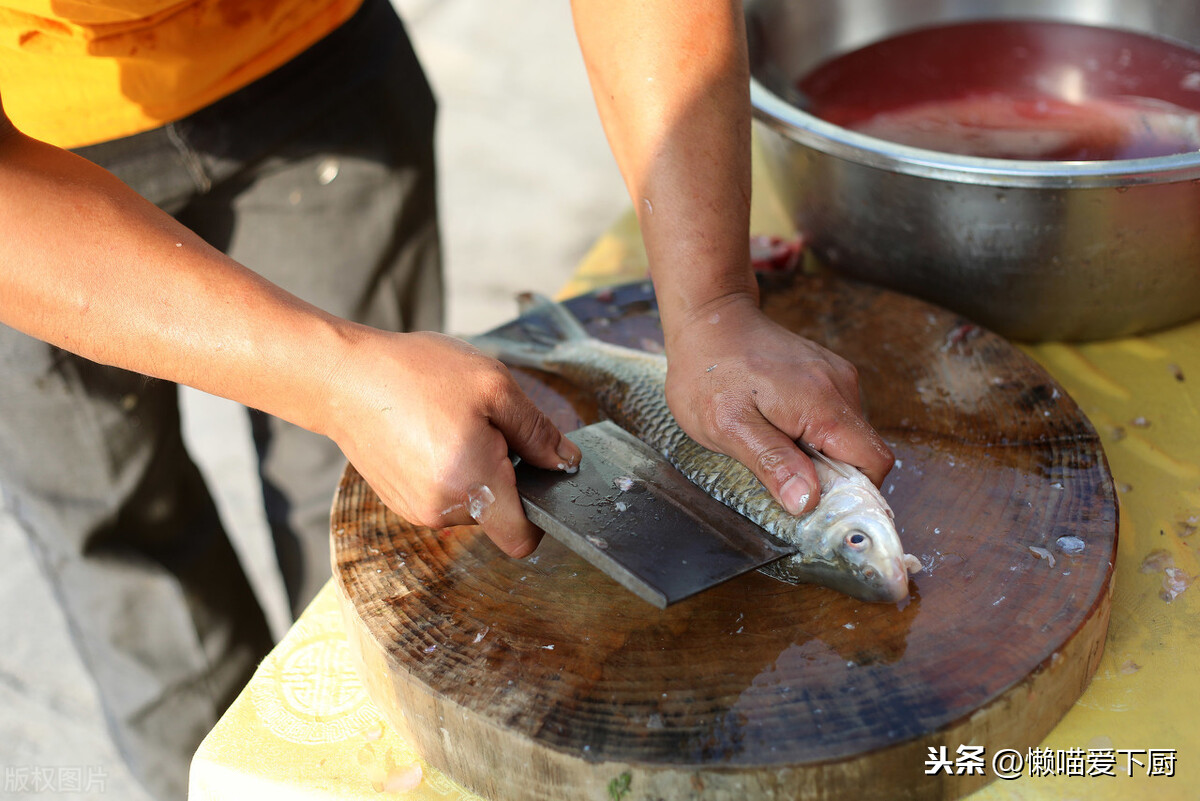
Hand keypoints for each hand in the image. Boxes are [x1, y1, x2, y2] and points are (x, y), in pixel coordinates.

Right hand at [323, 330, 579, 557]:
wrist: (344, 377)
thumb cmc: (418, 375)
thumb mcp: (495, 387)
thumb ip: (538, 432)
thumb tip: (566, 463)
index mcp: (474, 485)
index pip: (522, 539)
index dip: (540, 514)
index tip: (536, 475)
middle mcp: (443, 510)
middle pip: (498, 515)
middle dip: (504, 476)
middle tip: (485, 427)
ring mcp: (417, 510)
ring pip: (470, 504)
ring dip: (475, 471)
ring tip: (450, 424)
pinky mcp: (400, 501)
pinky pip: (442, 495)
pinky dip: (448, 470)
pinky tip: (430, 433)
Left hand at [662, 293, 892, 514]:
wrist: (707, 317)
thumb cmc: (708, 372)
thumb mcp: (727, 428)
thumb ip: (772, 462)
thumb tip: (807, 501)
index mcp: (823, 403)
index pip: (875, 461)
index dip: (854, 492)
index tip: (817, 502)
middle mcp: (840, 386)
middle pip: (863, 451)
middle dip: (830, 474)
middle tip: (781, 471)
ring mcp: (835, 375)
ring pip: (847, 435)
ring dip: (817, 451)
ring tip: (772, 440)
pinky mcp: (824, 371)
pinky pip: (833, 415)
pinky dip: (811, 431)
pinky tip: (775, 422)